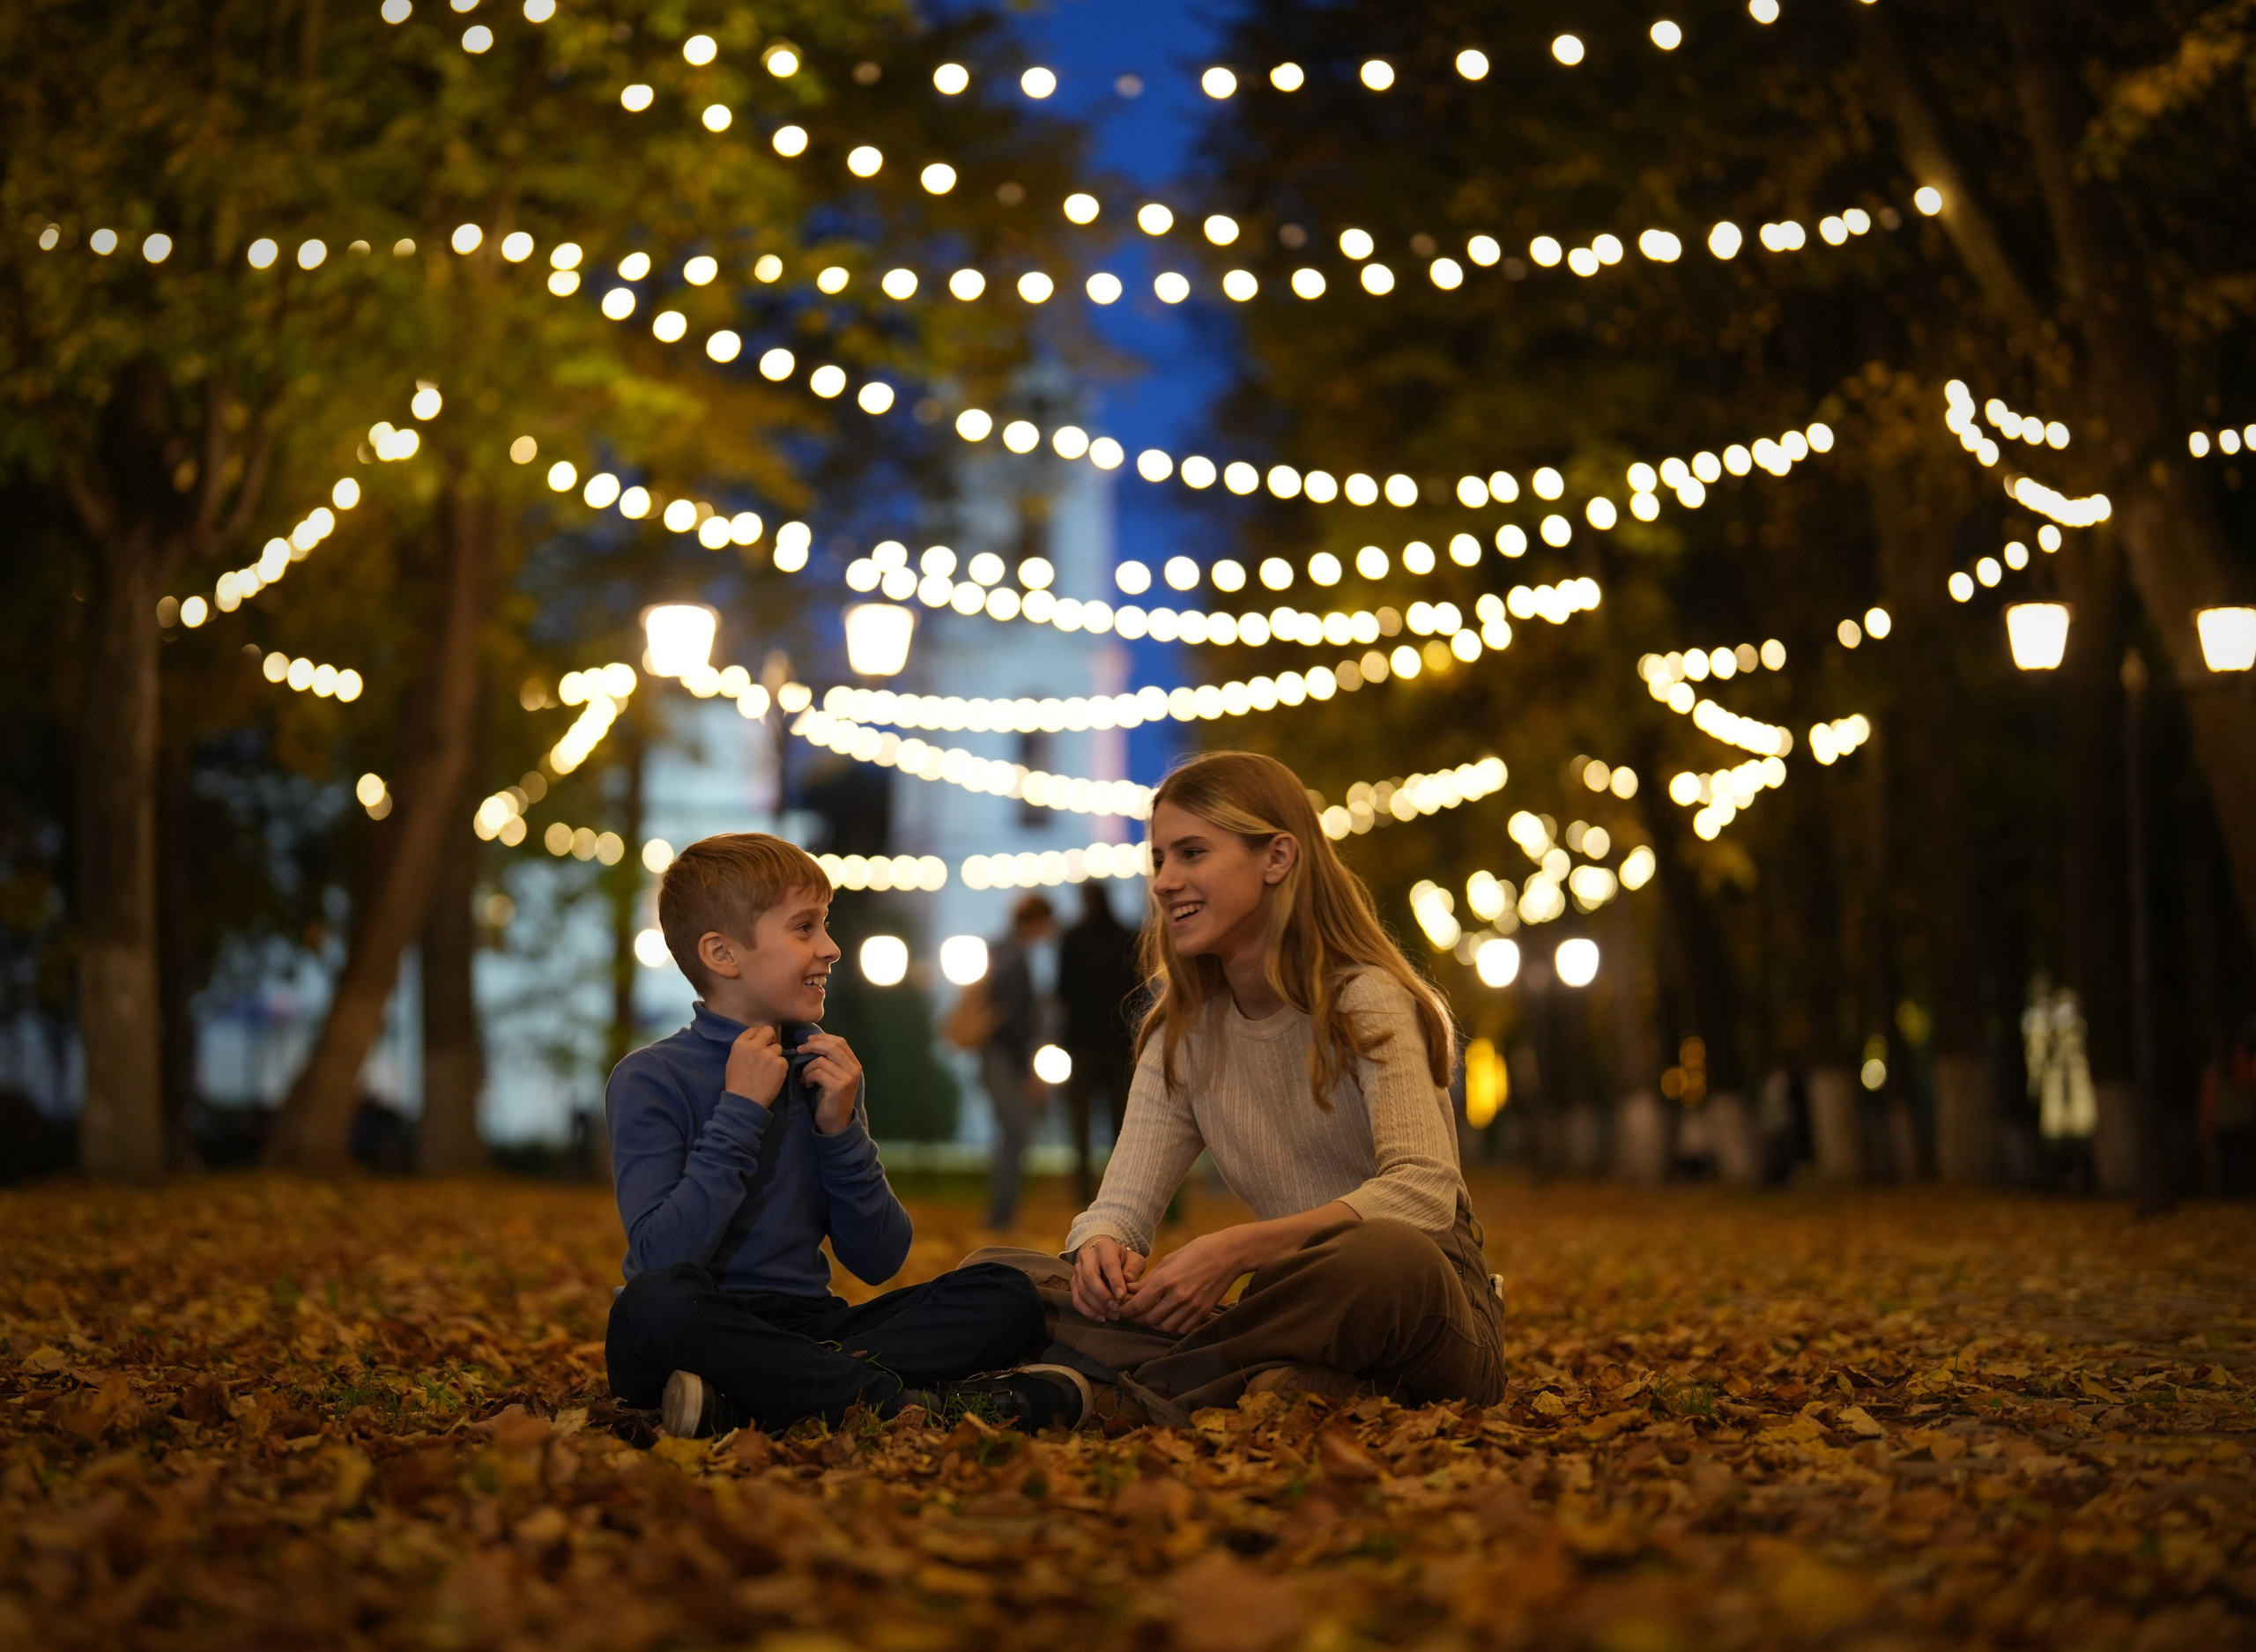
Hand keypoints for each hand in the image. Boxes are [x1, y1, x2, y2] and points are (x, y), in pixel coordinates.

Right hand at [724, 1025, 788, 1106]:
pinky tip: (773, 1077)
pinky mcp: (780, 1064)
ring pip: (778, 1047)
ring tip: (769, 1069)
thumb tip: (757, 1042)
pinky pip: (784, 1061)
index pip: (753, 1029)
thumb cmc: (736, 1083)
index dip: (759, 1035)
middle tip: (769, 1049)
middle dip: (770, 1038)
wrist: (744, 1101)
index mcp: (740, 1044)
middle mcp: (755, 1045)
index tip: (760, 1042)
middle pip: (769, 1030)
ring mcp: (768, 1054)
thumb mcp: (734, 1060)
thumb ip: (745, 1048)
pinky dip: (780, 1068)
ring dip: (775, 1056)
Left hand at [794, 1032, 861, 1134]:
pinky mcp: (837, 1087)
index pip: (840, 1042)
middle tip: (799, 1051)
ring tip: (805, 1077)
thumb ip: (830, 1060)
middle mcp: (854, 1069)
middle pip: (831, 1047)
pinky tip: (807, 1085)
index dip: (822, 1038)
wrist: (836, 1123)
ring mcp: (847, 1078)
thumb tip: (812, 1041)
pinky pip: (817, 1073)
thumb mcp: (834, 1075)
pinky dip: (808, 1077)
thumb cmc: (831, 1098)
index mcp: (854, 1064)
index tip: (808, 1041)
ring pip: (821, 1060)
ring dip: (807, 1068)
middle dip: (812, 1046)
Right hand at [1070, 1236, 1146, 1321]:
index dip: (1115, 1282)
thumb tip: (1128, 1280)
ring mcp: (1078, 1269)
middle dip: (1102, 1295)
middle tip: (1116, 1308)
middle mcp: (1087, 1256)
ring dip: (1097, 1306)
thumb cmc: (1125, 1262)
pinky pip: (1076, 1299)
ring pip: (1082, 1290)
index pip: (1108, 1265)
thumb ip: (1134, 1269)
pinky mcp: (1074, 1282)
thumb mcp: (1135, 1261)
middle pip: (1089, 1276)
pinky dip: (1088, 1311)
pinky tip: (1101, 1318)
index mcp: (1105, 1247)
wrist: (1109, 1261)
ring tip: (1113, 1315)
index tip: (1122, 1297)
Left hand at [1122, 1227, 1251, 1336]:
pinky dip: (1173, 1326)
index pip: (1138, 1305)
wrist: (1228, 1254)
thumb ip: (1150, 1279)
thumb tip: (1130, 1289)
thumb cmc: (1197, 1251)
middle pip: (1149, 1319)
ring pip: (1165, 1327)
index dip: (1126, 1311)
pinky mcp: (1203, 1312)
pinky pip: (1182, 1329)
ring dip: (1156, 1324)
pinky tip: (1170, 1317)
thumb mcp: (1169, 1260)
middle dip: (1139, 1318)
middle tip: (1135, 1313)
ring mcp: (1192, 1306)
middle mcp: (1178, 1296)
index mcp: (1166, 1279)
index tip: (1122, 1310)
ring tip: (1153, 1315)